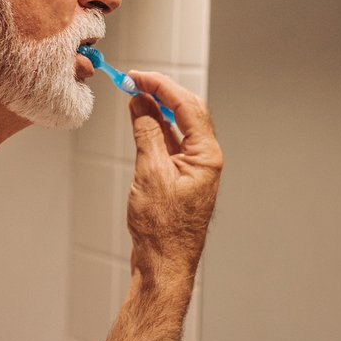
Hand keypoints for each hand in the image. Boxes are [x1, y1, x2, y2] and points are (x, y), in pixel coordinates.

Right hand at [121, 68, 221, 275]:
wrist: (163, 265)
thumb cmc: (163, 229)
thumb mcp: (150, 173)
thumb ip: (146, 132)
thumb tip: (140, 103)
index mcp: (207, 156)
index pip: (187, 106)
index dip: (162, 86)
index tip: (138, 75)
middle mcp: (205, 159)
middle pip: (186, 112)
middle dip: (160, 93)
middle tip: (134, 80)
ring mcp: (193, 169)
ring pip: (176, 127)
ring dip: (155, 109)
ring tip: (133, 95)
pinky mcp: (179, 179)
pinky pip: (168, 144)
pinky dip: (153, 129)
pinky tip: (138, 120)